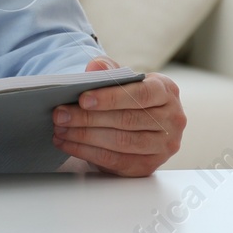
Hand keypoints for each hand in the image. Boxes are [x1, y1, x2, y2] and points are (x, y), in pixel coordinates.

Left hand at [51, 56, 185, 175]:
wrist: (141, 119)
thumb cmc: (130, 95)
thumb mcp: (122, 77)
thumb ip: (109, 69)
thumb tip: (96, 67)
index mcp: (167, 92)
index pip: (140, 94)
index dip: (110, 98)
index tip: (83, 100)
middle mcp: (172, 120)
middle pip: (127, 121)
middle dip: (88, 118)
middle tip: (61, 114)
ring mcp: (163, 146)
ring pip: (121, 143)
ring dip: (84, 137)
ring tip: (60, 129)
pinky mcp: (148, 166)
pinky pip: (115, 161)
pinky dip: (87, 153)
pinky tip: (68, 144)